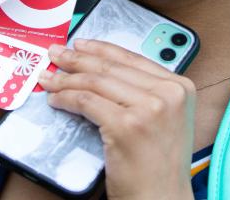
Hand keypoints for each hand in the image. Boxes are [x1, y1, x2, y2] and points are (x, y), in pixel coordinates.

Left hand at [38, 39, 196, 199]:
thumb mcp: (164, 119)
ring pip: (95, 82)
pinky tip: (56, 100)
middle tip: (55, 55)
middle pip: (110, 67)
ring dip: (66, 79)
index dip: (100, 49)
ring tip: (50, 79)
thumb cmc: (159, 166)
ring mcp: (149, 108)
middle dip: (76, 59)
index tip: (79, 45)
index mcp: (180, 86)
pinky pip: (86, 102)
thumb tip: (101, 69)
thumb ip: (144, 91)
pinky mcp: (127, 126)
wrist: (162, 199)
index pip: (132, 58)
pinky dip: (66, 98)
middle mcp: (168, 93)